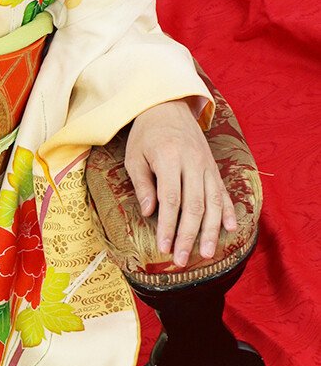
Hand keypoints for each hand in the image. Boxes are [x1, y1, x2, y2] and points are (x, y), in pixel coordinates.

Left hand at [124, 99, 236, 267]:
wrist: (168, 105)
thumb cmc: (146, 134)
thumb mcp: (134, 156)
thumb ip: (143, 184)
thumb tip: (150, 212)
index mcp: (169, 158)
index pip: (171, 199)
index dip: (168, 226)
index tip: (164, 247)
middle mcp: (192, 162)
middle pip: (194, 206)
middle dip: (189, 236)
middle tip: (182, 259)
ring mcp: (206, 165)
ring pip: (213, 202)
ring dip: (211, 230)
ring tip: (207, 254)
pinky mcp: (214, 167)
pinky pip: (224, 191)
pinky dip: (229, 211)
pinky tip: (230, 229)